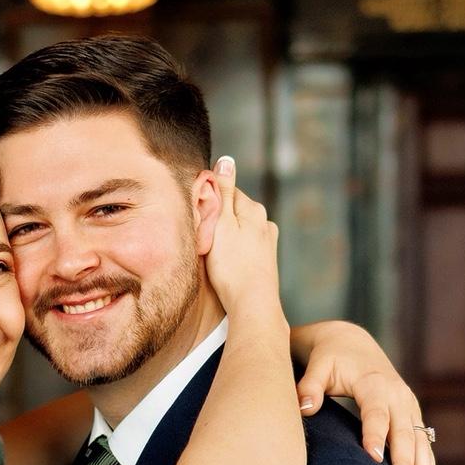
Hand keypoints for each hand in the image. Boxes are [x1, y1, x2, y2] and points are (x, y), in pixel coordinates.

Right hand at [202, 156, 281, 318]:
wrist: (252, 304)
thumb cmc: (232, 266)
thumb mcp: (221, 224)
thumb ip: (223, 192)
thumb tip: (227, 160)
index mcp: (253, 209)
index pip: (226, 191)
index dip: (208, 201)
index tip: (197, 216)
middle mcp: (265, 222)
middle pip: (233, 211)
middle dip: (218, 219)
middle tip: (202, 237)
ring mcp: (267, 242)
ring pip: (239, 230)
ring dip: (225, 236)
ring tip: (213, 254)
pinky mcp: (266, 261)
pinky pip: (244, 248)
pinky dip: (234, 252)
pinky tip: (226, 265)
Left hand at [296, 322, 440, 464]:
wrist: (352, 343)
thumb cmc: (329, 358)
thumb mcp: (317, 366)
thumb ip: (309, 386)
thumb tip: (304, 407)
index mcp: (375, 383)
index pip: (375, 412)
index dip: (375, 434)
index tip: (374, 459)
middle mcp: (399, 396)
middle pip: (404, 433)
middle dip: (407, 463)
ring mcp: (409, 408)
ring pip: (421, 445)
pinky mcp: (413, 418)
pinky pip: (424, 449)